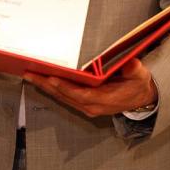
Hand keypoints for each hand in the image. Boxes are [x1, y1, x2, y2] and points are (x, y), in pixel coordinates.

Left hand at [23, 58, 157, 117]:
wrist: (140, 98)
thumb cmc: (137, 84)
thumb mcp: (140, 75)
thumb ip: (134, 70)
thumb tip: (130, 63)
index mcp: (105, 99)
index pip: (81, 95)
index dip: (65, 87)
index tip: (52, 78)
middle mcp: (92, 105)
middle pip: (66, 96)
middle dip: (47, 85)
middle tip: (30, 74)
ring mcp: (87, 106)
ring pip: (62, 97)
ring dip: (45, 87)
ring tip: (30, 75)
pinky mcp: (84, 104)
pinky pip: (64, 97)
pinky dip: (52, 89)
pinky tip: (41, 80)